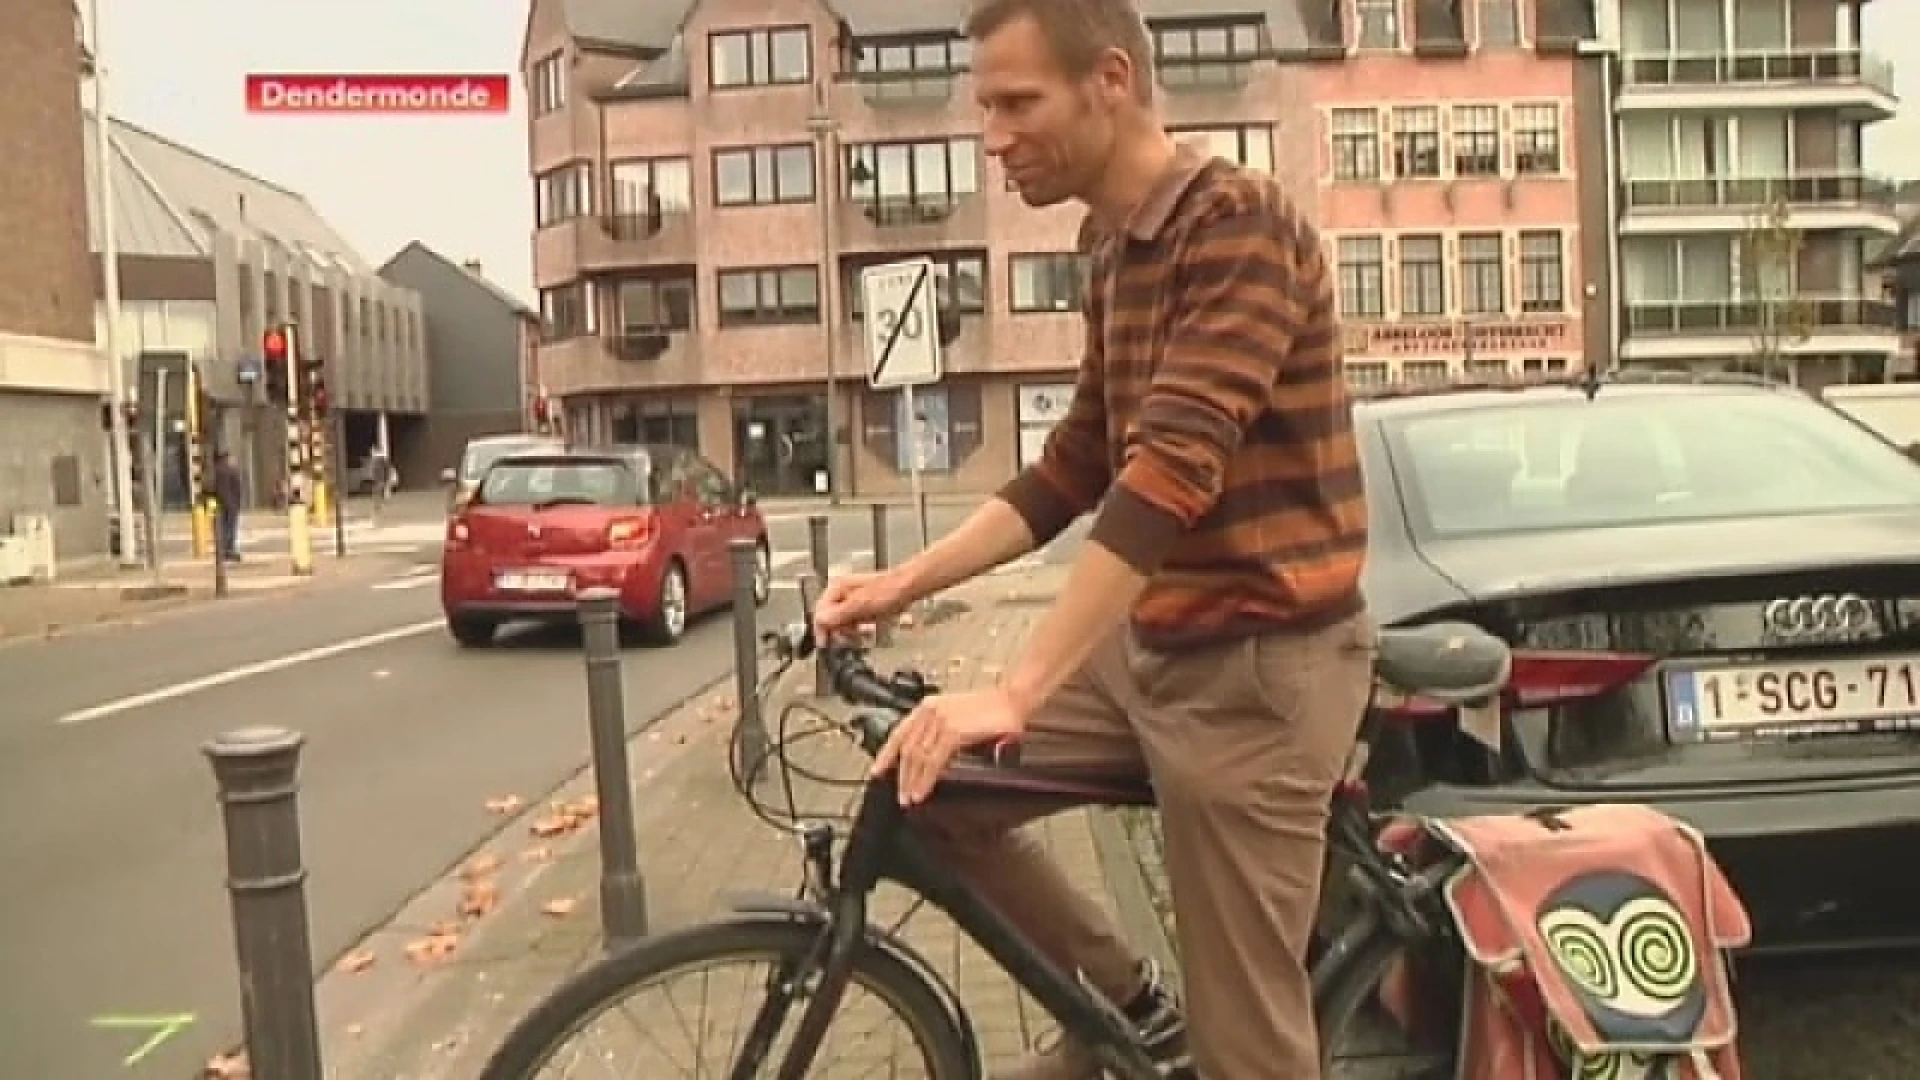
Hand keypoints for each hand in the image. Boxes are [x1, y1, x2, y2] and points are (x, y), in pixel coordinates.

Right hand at [812, 569, 912, 640]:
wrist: (908, 587)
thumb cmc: (888, 591)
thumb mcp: (860, 605)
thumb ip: (838, 614)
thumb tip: (819, 621)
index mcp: (836, 588)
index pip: (820, 613)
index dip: (822, 630)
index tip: (826, 644)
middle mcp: (841, 593)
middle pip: (830, 619)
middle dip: (840, 631)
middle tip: (850, 638)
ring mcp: (852, 600)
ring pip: (843, 623)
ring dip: (851, 631)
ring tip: (862, 633)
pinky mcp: (862, 607)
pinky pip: (855, 622)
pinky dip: (860, 629)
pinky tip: (868, 630)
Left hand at [872, 687, 1028, 805]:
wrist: (1014, 701)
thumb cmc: (993, 710)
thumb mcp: (959, 718)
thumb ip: (941, 734)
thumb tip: (930, 760)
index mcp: (929, 706)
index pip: (900, 732)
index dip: (886, 754)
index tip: (877, 771)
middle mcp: (930, 711)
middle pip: (906, 749)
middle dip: (900, 775)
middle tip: (900, 795)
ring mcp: (940, 721)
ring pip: (916, 758)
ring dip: (910, 781)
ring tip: (909, 798)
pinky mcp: (952, 733)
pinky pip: (932, 762)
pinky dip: (924, 780)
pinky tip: (922, 791)